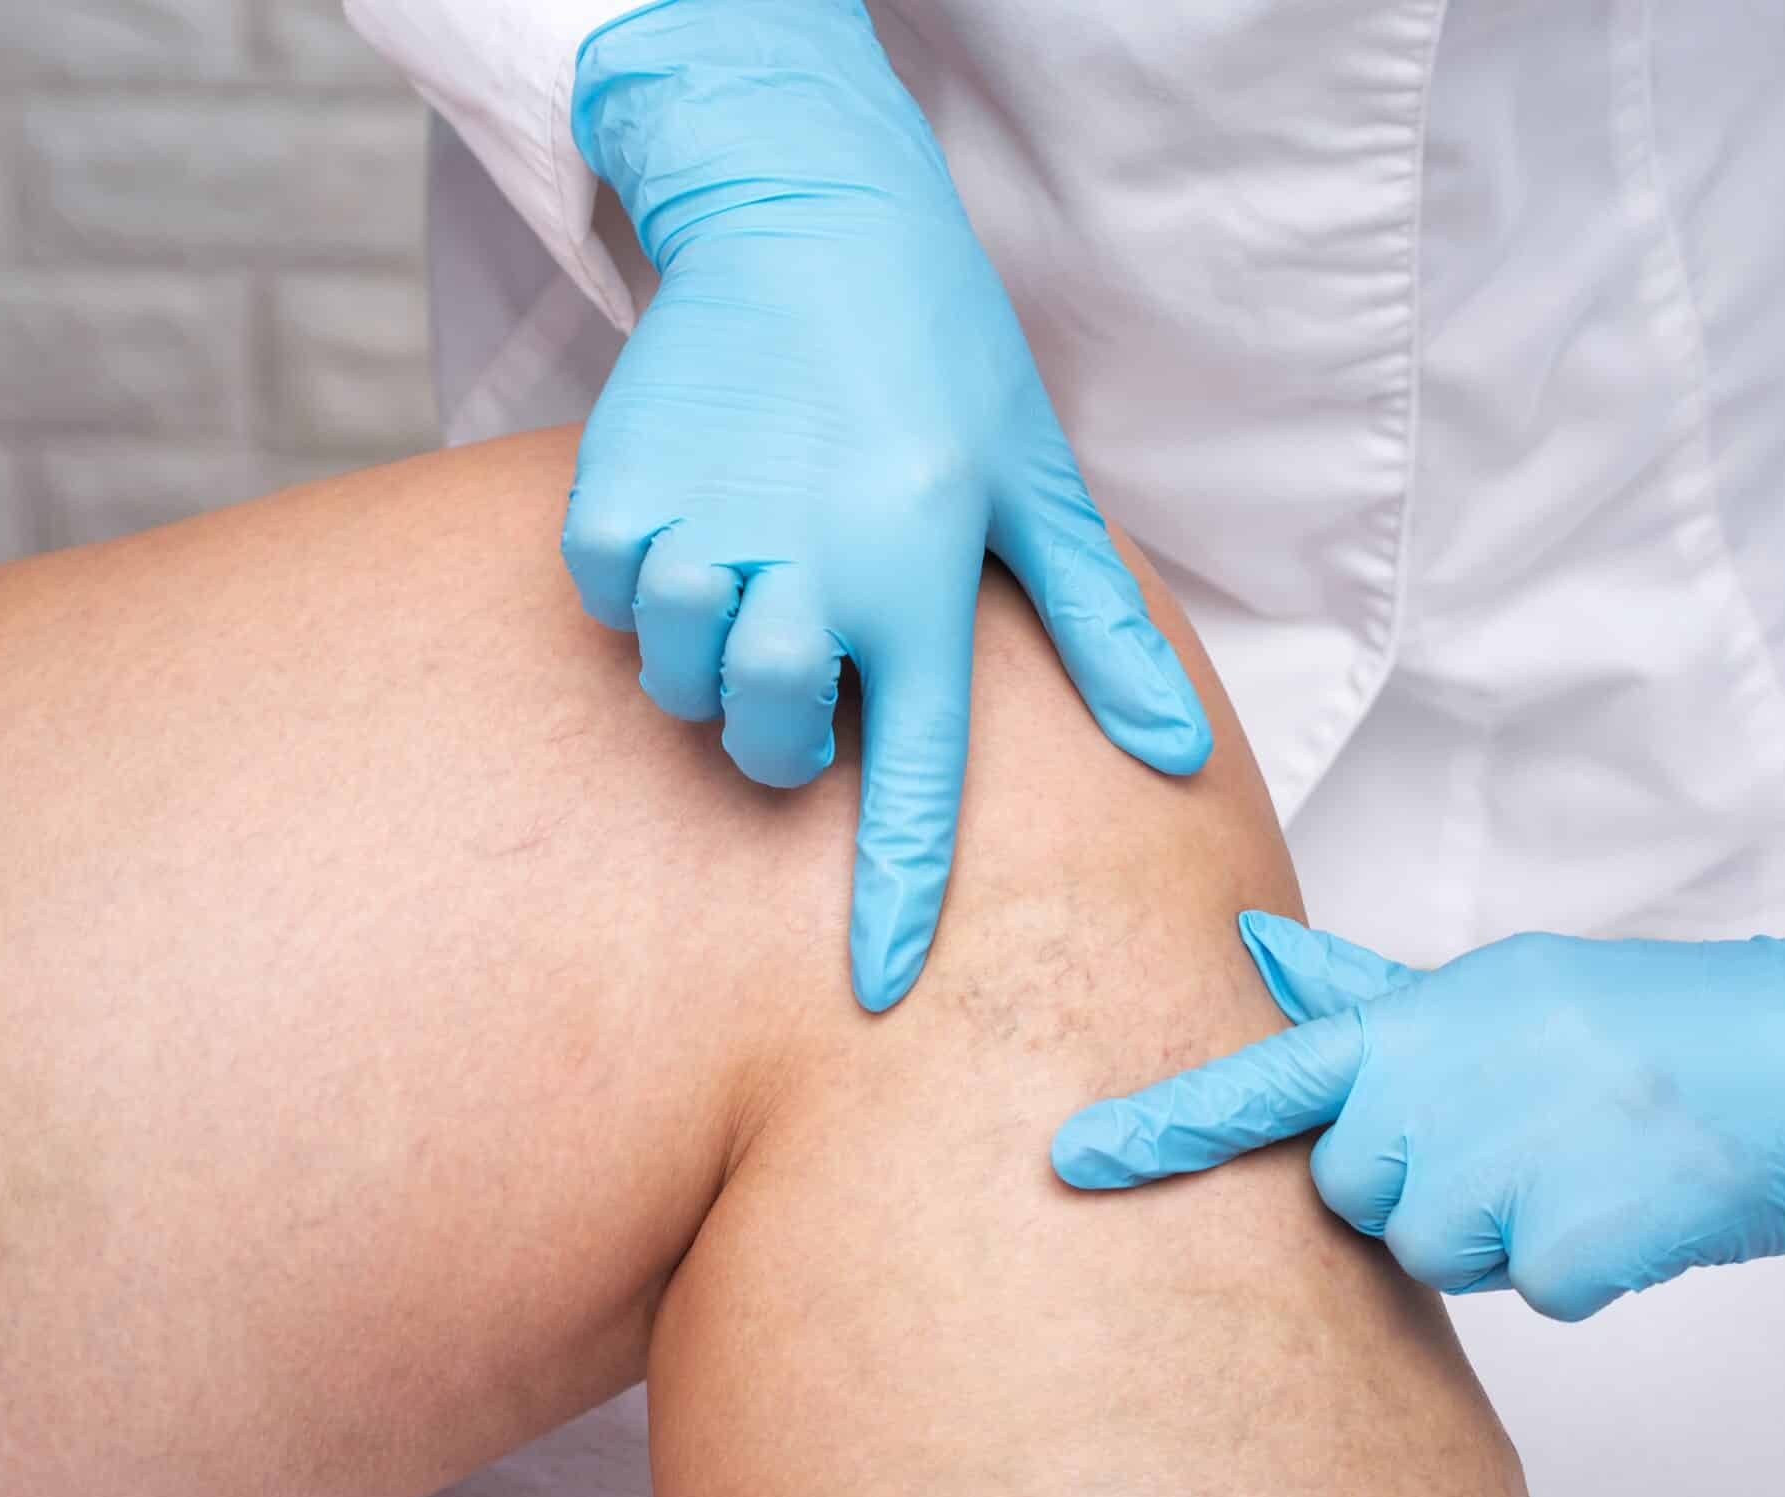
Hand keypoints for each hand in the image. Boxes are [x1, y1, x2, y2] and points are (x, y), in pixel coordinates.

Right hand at [563, 0, 1210, 1009]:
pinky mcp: (618, 485)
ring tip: (749, 571)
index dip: (901, 897)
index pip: (922, 782)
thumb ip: (1100, 628)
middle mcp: (814, 570)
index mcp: (927, 581)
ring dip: (710, 651)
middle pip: (772, 743)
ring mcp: (708, 528)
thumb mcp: (1038, 483)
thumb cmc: (944, 359)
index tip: (882, 993)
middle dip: (786, 731)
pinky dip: (639, 577)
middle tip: (806, 653)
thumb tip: (1176, 756)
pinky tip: (692, 521)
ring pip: (679, 678)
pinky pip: (609, 593)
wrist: (810, 214)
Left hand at [1051, 795, 1784, 1316]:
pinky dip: (1585, 1269)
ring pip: (1437, 1252)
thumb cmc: (1674, 1024)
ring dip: (1503, 1233)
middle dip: (1419, 1189)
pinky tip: (1640, 1205)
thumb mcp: (1512, 986)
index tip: (1072, 1160)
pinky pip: (1536, 1292)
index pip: (1273, 1070)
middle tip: (1526, 1142)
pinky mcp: (1591, 1231)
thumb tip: (1258, 946)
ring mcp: (1522, 1151)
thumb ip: (1374, 991)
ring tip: (1588, 1166)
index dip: (1166, 1125)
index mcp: (1437, 1012)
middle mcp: (1460, 1073)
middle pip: (1356, 1193)